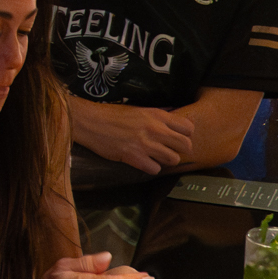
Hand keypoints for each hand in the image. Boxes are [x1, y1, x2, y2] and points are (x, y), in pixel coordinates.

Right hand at [72, 100, 194, 174]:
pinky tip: (142, 162)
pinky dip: (150, 168)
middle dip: (180, 150)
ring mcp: (145, 143)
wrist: (89, 121)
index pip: (188, 127)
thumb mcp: (137, 109)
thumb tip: (172, 120)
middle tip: (169, 150)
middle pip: (186, 145)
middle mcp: (154, 129)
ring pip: (173, 159)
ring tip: (155, 157)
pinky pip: (155, 169)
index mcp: (156, 115)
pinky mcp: (134, 157)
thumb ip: (156, 116)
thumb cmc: (110, 114)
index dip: (185, 135)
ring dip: (165, 160)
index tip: (177, 138)